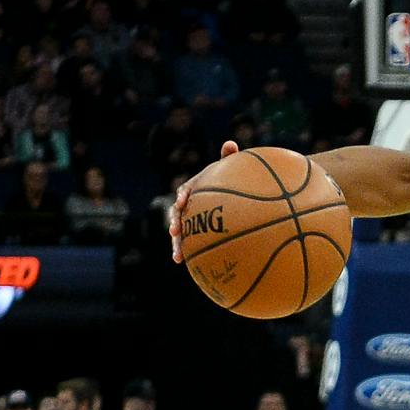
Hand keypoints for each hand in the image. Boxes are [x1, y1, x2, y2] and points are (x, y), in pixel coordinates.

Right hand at [169, 140, 240, 260]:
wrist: (235, 198)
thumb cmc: (233, 181)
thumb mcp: (231, 170)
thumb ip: (230, 159)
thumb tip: (230, 143)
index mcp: (196, 189)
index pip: (186, 190)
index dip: (183, 195)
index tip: (182, 201)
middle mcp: (190, 204)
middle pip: (177, 214)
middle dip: (174, 223)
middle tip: (175, 231)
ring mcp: (192, 219)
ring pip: (181, 232)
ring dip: (178, 244)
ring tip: (178, 256)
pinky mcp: (197, 232)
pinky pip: (192, 243)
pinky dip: (189, 253)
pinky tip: (188, 266)